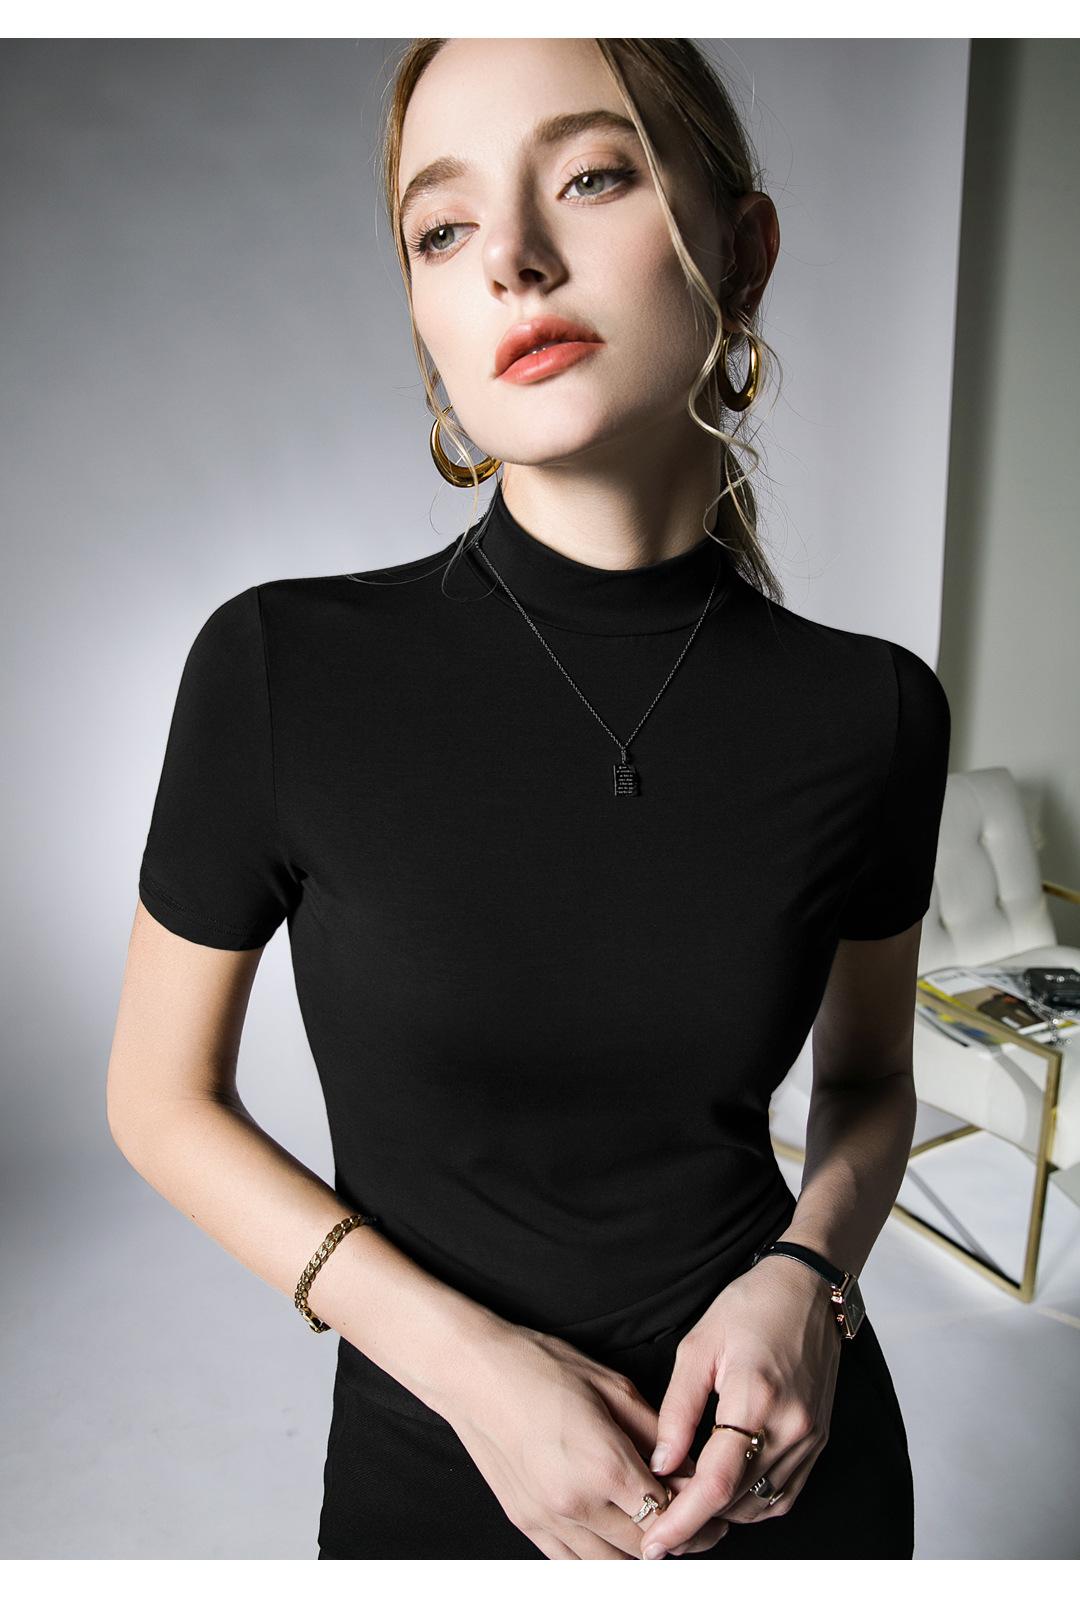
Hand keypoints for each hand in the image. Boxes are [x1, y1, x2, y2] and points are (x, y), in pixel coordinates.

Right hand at [441, 1320, 730, 1558]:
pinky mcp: (526, 1524)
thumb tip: (687, 1468)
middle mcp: (577, 1503)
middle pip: (645, 1546)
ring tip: (657, 1529)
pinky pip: (574, 1564)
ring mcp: (548, 1519)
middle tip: (696, 1523)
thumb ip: (656, 1435)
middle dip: (679, 1538)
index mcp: (604, 1465)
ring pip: (612, 1565)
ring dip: (640, 1552)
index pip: (668, 1513)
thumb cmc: (542, 1367)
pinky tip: (616, 1537)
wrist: (475, 1373)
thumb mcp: (613, 1388)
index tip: (712, 1509)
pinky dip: (602, 1559)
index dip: (696, 1514)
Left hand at [640, 1256, 843, 1556]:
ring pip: (762, 1505)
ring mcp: (810, 1437)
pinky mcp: (818, 1440)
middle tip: (659, 1515)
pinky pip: (784, 1494)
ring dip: (724, 1513)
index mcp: (755, 1398)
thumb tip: (660, 1463)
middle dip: (696, 1519)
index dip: (683, 1519)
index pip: (717, 1482)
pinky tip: (725, 1488)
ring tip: (686, 1501)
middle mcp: (790, 1426)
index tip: (655, 1543)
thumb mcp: (698, 1347)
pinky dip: (752, 1502)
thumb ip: (677, 1410)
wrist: (807, 1289)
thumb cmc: (750, 1306)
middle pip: (739, 1503)